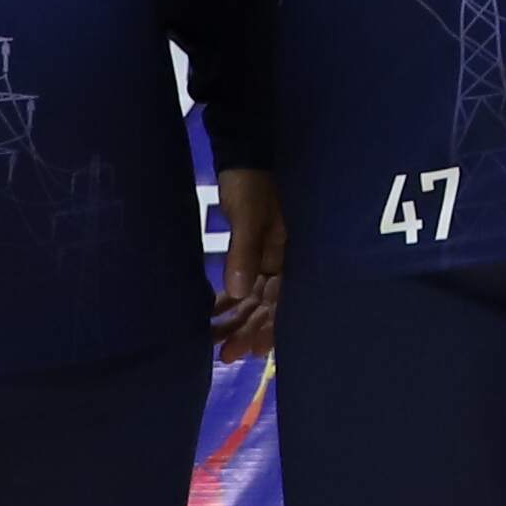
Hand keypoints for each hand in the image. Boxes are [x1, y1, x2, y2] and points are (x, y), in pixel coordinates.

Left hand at [211, 165, 284, 362]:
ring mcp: (268, 254)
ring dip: (238, 321)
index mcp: (292, 250)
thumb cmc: (251, 179)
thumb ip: (245, 250)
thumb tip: (239, 291)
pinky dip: (229, 301)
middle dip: (251, 330)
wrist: (244, 149)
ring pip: (255, 297)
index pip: (285, 297)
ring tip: (217, 346)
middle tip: (228, 356)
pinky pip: (243, 282)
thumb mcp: (249, 213)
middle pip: (270, 303)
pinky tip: (213, 317)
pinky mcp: (251, 248)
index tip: (254, 350)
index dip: (271, 326)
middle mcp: (284, 258)